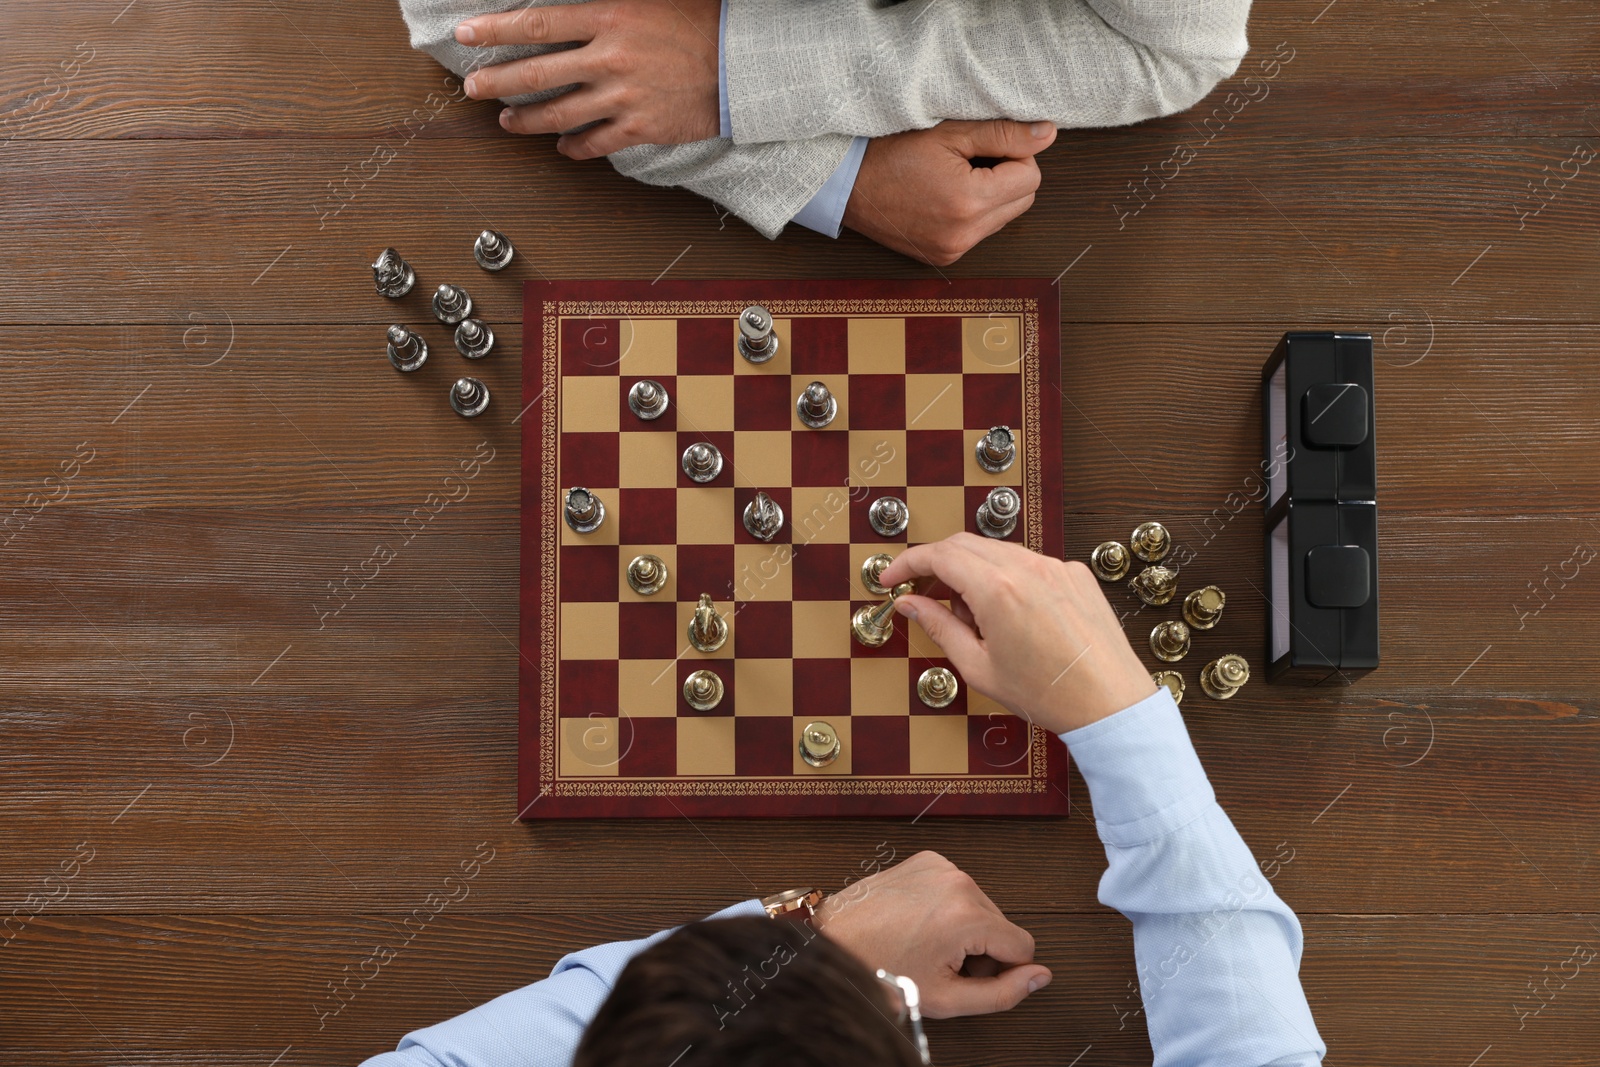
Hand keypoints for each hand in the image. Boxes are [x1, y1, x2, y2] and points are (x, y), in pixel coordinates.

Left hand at [455, 0, 719, 158]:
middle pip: (537, 73)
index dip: (495, 30)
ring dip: (526, 119)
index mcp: (610, 15)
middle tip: (473, 88)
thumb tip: (572, 3)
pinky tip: (562, 147)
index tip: (467, 35)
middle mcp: (610, 57)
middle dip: (497, 81)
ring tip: (507, 121)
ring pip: (559, 113)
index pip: (537, 23)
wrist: (745, 63)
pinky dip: (574, 147)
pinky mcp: (641, 127)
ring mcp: (624, 96)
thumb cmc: (704, 22)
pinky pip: (596, 143)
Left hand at [814, 850, 1049, 1017]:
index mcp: (967, 915)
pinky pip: (958, 889)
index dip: (1002, 971)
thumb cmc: (878, 971)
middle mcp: (958, 881)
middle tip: (940, 964)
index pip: (1023, 945)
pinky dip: (947, 908)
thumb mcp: (947, 998)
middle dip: (980, 949)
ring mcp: (940, 867)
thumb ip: (1004, 993)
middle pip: (1001, 925)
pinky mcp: (925, 861)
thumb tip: (1040, 976)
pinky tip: (919, 924)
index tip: (968, 977)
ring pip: (981, 907)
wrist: (833, 944)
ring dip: (964, 929)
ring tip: (926, 944)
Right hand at [842, 120, 1055, 265]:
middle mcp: (964, 234)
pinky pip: (980, 232)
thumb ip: (1003, 134)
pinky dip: (973, 213)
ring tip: (953, 178)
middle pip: (1023, 200)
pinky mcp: (944, 258)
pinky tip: (944, 197)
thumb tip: (1047, 134)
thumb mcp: (949, 133)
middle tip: (970, 159)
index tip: (984, 145)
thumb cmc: (890, 153)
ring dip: (992, 195)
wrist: (846, 186)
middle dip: (1008, 176)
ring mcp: (953, 250)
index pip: (1030, 177)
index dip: (1015, 154)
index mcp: (967, 202)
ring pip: (1004, 218)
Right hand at [878, 534, 1155, 734]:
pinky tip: (1008, 614)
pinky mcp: (1075, 573)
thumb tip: (910, 604)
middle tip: (921, 596)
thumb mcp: (978, 666)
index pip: (938, 555)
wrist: (1110, 704)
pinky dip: (1006, 577)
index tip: (892, 579)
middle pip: (964, 544)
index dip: (907, 564)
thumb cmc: (1049, 694)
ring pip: (996, 551)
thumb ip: (939, 627)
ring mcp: (1055, 566)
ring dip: (971, 571)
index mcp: (998, 589)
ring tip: (970, 617)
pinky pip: (1028, 562)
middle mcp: (1028, 567)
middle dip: (936, 565)